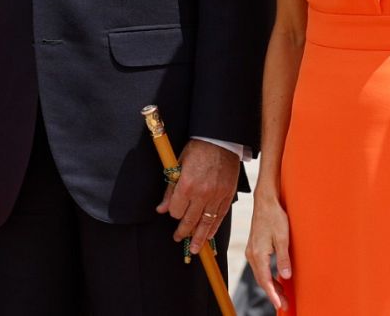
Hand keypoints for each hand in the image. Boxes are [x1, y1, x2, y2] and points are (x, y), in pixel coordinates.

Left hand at [157, 139, 238, 254]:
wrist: (221, 139)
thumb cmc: (197, 149)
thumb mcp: (178, 165)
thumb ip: (170, 189)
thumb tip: (162, 209)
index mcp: (186, 185)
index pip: (177, 211)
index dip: (174, 214)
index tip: (174, 213)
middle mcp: (202, 193)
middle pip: (190, 220)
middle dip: (183, 232)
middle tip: (178, 238)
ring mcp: (216, 196)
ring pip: (206, 223)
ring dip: (199, 238)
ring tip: (194, 249)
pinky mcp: (227, 196)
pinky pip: (219, 217)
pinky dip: (213, 228)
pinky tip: (208, 236)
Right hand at [244, 189, 291, 311]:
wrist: (265, 201)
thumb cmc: (274, 216)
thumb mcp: (283, 237)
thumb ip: (283, 258)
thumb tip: (285, 276)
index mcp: (258, 254)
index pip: (265, 280)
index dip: (272, 294)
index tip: (279, 305)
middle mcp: (252, 254)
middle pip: (261, 280)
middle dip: (272, 293)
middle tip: (283, 304)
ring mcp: (252, 251)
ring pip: (260, 274)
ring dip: (270, 286)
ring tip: (281, 296)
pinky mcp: (254, 247)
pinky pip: (260, 267)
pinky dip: (267, 276)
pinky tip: (275, 280)